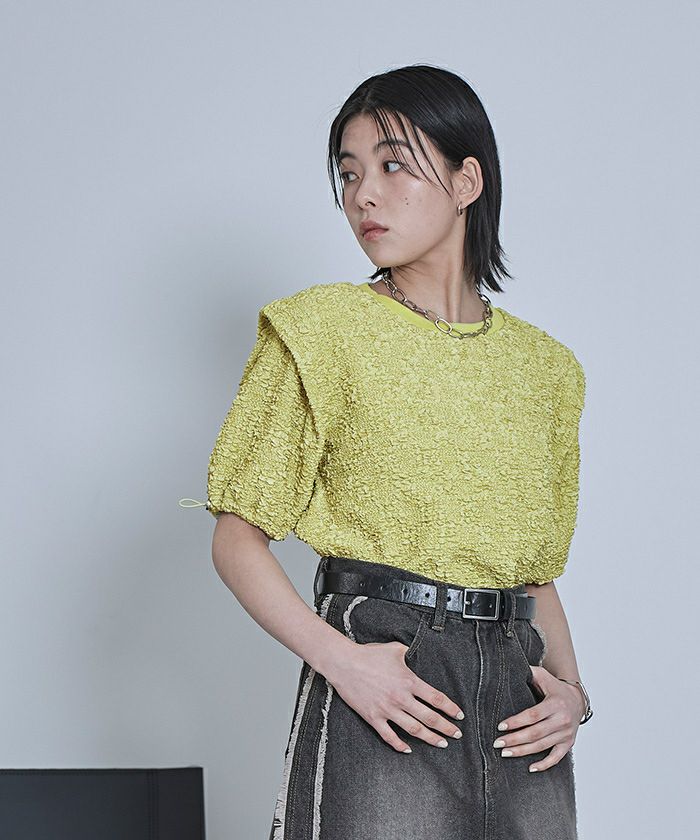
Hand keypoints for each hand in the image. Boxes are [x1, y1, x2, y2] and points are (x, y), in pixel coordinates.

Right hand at [326, 640, 464, 752]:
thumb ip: (409, 653)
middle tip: (457, 734)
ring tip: (441, 743)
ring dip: (430, 738)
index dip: (451, 709)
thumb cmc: (369, 654)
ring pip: (414, 730)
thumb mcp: (394, 649)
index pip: (436, 698)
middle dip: (446, 728)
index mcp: (408, 681)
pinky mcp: (373, 717)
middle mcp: (401, 698)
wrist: (344, 664)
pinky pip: (389, 736)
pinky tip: (408, 750)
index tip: (459, 715)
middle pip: (430, 717)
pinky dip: (400, 745)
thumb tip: (416, 653)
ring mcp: (387, 710)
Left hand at [493, 665, 585, 771]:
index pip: (533, 715)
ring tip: (505, 753)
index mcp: (555, 704)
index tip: (500, 727)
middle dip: (515, 739)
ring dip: (523, 752)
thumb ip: (528, 672)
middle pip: (535, 733)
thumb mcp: (543, 676)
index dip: (516, 722)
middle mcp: (563, 720)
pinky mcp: (569, 744)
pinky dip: (544, 765)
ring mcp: (566, 734)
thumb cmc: (555, 688)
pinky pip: (556, 758)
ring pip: (542, 746)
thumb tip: (508, 666)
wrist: (578, 700)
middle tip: (497, 743)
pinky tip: (530, 768)